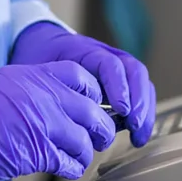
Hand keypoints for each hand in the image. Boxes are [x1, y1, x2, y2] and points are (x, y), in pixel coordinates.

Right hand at [0, 61, 115, 180]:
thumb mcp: (5, 83)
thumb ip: (33, 89)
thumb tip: (53, 105)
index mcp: (36, 75)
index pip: (83, 77)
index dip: (94, 95)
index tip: (92, 107)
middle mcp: (45, 96)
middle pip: (94, 112)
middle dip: (101, 129)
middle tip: (97, 138)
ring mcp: (44, 123)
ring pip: (87, 140)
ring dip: (86, 153)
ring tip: (77, 158)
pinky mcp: (38, 153)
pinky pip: (71, 162)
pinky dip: (72, 169)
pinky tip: (64, 169)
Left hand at [12, 22, 155, 147]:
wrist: (42, 44)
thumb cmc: (39, 59)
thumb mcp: (37, 69)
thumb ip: (45, 87)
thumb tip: (50, 116)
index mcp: (84, 50)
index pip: (109, 63)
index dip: (118, 86)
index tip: (121, 110)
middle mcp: (105, 54)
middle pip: (133, 70)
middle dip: (139, 100)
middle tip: (134, 126)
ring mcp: (116, 65)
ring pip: (141, 81)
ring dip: (144, 109)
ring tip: (138, 137)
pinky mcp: (120, 80)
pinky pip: (139, 92)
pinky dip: (143, 113)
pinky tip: (137, 135)